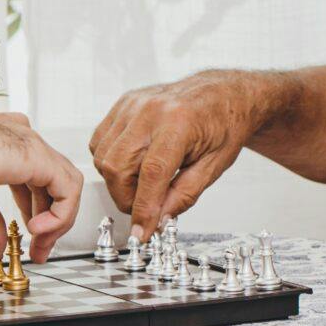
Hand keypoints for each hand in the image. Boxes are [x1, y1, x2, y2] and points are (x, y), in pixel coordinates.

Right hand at [0, 109, 84, 259]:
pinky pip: (68, 189)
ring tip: (39, 245)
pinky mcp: (39, 156)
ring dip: (58, 222)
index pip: (34, 178)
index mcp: (3, 141)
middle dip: (50, 222)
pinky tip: (37, 231)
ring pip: (67, 185)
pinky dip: (60, 215)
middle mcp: (21, 137)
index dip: (36, 211)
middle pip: (53, 184)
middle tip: (38, 251)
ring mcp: (32, 144)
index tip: (30, 238)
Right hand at [89, 70, 273, 237]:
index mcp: (179, 123)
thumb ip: (184, 195)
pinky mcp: (123, 104)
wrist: (223, 93)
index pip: (151, 174)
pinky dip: (110, 161)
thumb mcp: (214, 166)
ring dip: (117, 181)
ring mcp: (133, 104)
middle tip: (145, 208)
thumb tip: (159, 219)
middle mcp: (151, 110)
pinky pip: (100, 141)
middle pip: (118, 166)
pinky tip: (132, 164)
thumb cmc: (224, 123)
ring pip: (103, 156)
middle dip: (127, 198)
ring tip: (142, 184)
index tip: (141, 231)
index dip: (143, 209)